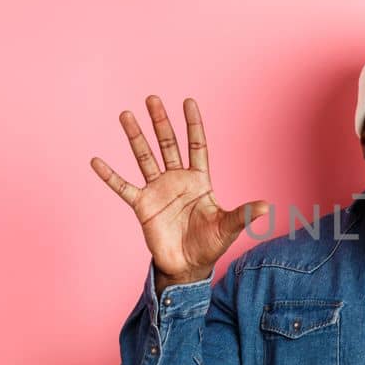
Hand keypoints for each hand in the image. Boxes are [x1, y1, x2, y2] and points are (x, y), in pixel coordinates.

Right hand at [90, 96, 268, 286]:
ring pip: (145, 158)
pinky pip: (123, 187)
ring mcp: (158, 190)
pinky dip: (109, 175)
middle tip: (152, 98)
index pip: (196, 145)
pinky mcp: (142, 205)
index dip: (193, 124)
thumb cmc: (210, 244)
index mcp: (199, 180)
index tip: (188, 101)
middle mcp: (177, 180)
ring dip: (135, 137)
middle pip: (168, 144)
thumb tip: (268, 206)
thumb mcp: (228, 228)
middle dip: (160, 122)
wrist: (188, 266)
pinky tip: (96, 161)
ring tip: (126, 115)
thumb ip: (244, 214)